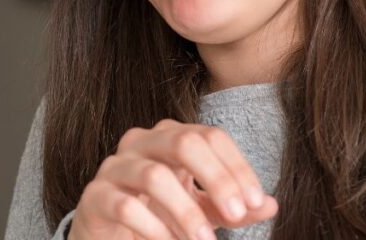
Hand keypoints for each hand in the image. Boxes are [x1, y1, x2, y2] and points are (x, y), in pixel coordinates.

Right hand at [67, 119, 277, 239]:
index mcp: (169, 137)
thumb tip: (271, 205)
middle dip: (217, 179)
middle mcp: (140, 142)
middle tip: (237, 214)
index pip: (210, 136)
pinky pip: (126, 206)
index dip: (237, 167)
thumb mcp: (203, 211)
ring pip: (154, 175)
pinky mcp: (95, 197)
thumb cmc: (159, 215)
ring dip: (186, 212)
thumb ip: (234, 207)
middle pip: (184, 142)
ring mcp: (114, 167)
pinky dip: (155, 229)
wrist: (109, 235)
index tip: (256, 202)